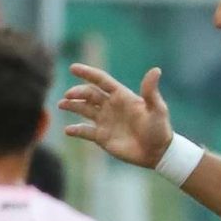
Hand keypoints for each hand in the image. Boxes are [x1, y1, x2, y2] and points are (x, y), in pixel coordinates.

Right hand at [58, 64, 175, 169]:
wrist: (156, 152)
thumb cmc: (159, 128)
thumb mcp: (157, 108)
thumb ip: (151, 91)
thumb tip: (156, 70)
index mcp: (121, 96)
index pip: (101, 80)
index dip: (87, 73)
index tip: (73, 68)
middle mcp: (111, 106)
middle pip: (89, 94)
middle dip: (77, 92)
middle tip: (68, 95)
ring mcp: (105, 121)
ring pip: (83, 109)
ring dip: (72, 106)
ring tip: (61, 105)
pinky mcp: (101, 137)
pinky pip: (85, 131)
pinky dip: (75, 130)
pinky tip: (67, 130)